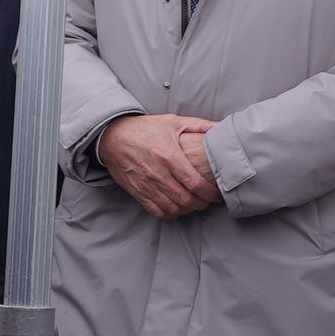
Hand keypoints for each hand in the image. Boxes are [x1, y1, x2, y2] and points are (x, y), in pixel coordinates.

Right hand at [103, 113, 217, 218]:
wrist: (113, 137)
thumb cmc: (145, 128)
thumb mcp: (173, 121)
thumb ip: (199, 125)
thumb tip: (221, 127)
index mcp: (169, 156)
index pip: (195, 183)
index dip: (210, 193)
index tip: (217, 195)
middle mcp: (158, 174)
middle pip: (186, 200)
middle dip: (202, 204)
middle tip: (208, 201)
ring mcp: (146, 185)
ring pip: (173, 209)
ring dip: (187, 210)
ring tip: (195, 204)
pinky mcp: (138, 192)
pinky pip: (157, 211)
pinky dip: (170, 213)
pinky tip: (177, 207)